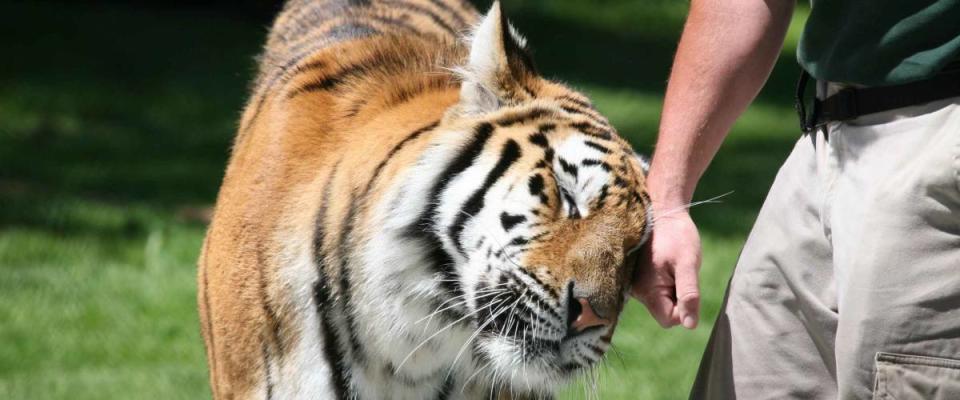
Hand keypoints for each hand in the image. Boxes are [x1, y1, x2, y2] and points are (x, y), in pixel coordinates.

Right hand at [631, 209, 701, 328]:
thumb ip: (688, 294)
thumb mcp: (688, 264)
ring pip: (662, 301)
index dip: (685, 309)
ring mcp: (635, 285)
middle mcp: (636, 291)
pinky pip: (657, 291)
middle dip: (678, 297)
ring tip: (673, 265)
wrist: (662, 211)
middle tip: (680, 271)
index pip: (669, 320)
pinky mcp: (638, 278)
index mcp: (647, 291)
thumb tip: (691, 326)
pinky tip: (667, 264)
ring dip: (673, 288)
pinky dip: (667, 281)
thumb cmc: (677, 236)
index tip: (687, 285)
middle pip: (665, 312)